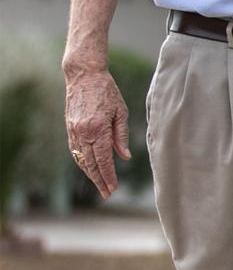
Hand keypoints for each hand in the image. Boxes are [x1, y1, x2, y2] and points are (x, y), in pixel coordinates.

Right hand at [64, 65, 130, 198]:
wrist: (84, 76)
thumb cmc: (107, 91)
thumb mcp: (121, 111)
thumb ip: (121, 136)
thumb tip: (125, 157)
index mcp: (98, 128)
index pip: (103, 159)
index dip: (108, 176)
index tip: (113, 188)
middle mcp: (83, 133)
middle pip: (91, 164)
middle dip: (99, 180)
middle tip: (107, 193)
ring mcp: (74, 131)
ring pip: (81, 159)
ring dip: (90, 174)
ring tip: (100, 184)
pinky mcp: (70, 129)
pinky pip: (75, 151)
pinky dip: (82, 162)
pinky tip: (89, 169)